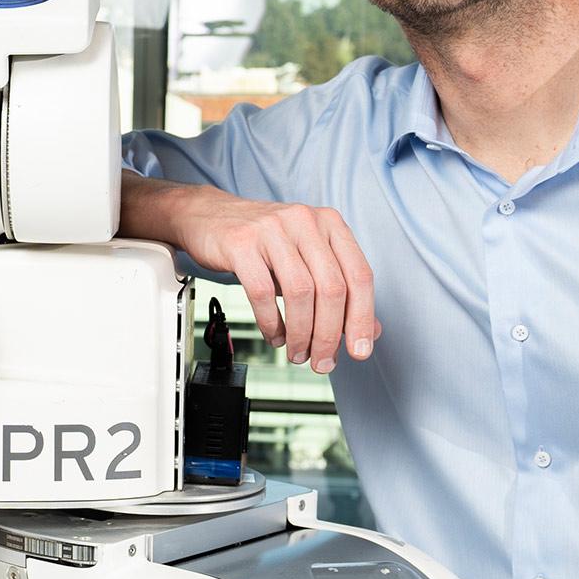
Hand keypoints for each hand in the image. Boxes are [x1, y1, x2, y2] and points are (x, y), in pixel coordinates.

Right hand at [119, 172, 377, 373]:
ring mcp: (272, 230)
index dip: (363, 318)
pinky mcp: (241, 243)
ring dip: (301, 333)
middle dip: (329, 335)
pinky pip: (263, 292)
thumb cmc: (262, 242)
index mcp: (329, 223)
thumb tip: (370, 330)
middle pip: (331, 288)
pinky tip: (274, 335)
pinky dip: (272, 322)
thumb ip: (337, 291)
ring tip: (297, 352)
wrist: (208, 216)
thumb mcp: (305, 260)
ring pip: (300, 292)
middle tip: (323, 362)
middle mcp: (305, 221)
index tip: (360, 350)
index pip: (359, 275)